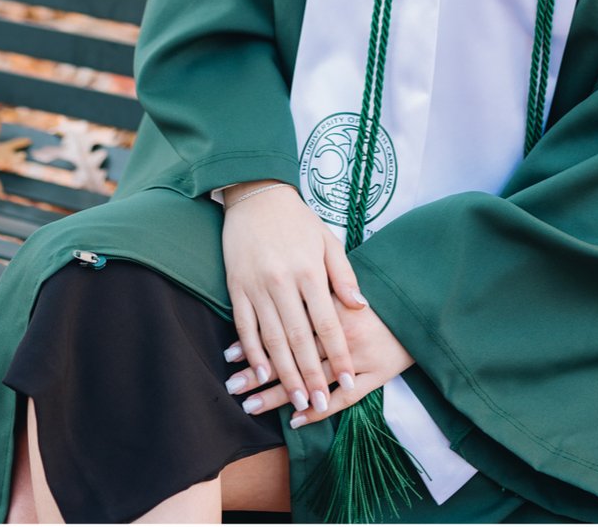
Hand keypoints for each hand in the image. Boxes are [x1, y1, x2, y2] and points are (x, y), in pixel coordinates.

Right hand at [217, 179, 372, 426]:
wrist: (255, 194)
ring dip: (284, 372)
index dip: (339, 355)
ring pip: (271, 338)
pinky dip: (252, 351)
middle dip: (311, 375)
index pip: (328, 323)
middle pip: (299, 338)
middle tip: (321, 404)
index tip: (350, 381)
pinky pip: (244, 325)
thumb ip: (344, 276)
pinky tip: (261, 372)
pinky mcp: (236, 286)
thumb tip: (361, 307)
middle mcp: (283, 281)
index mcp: (310, 271)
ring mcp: (257, 286)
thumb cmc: (297, 220)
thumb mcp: (328, 241)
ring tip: (296, 398)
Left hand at [224, 286, 414, 425]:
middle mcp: (342, 333)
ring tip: (250, 405)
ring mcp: (360, 357)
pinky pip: (344, 399)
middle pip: (293, 356)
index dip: (256, 342)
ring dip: (280, 395)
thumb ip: (309, 282)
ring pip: (313, 380)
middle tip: (232, 386)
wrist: (418, 305)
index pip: (285, 328)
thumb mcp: (341, 272)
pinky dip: (320, 411)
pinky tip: (295, 420)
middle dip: (259, 373)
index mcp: (330, 304)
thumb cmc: (373, 289)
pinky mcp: (376, 375)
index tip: (229, 355)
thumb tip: (277, 289)